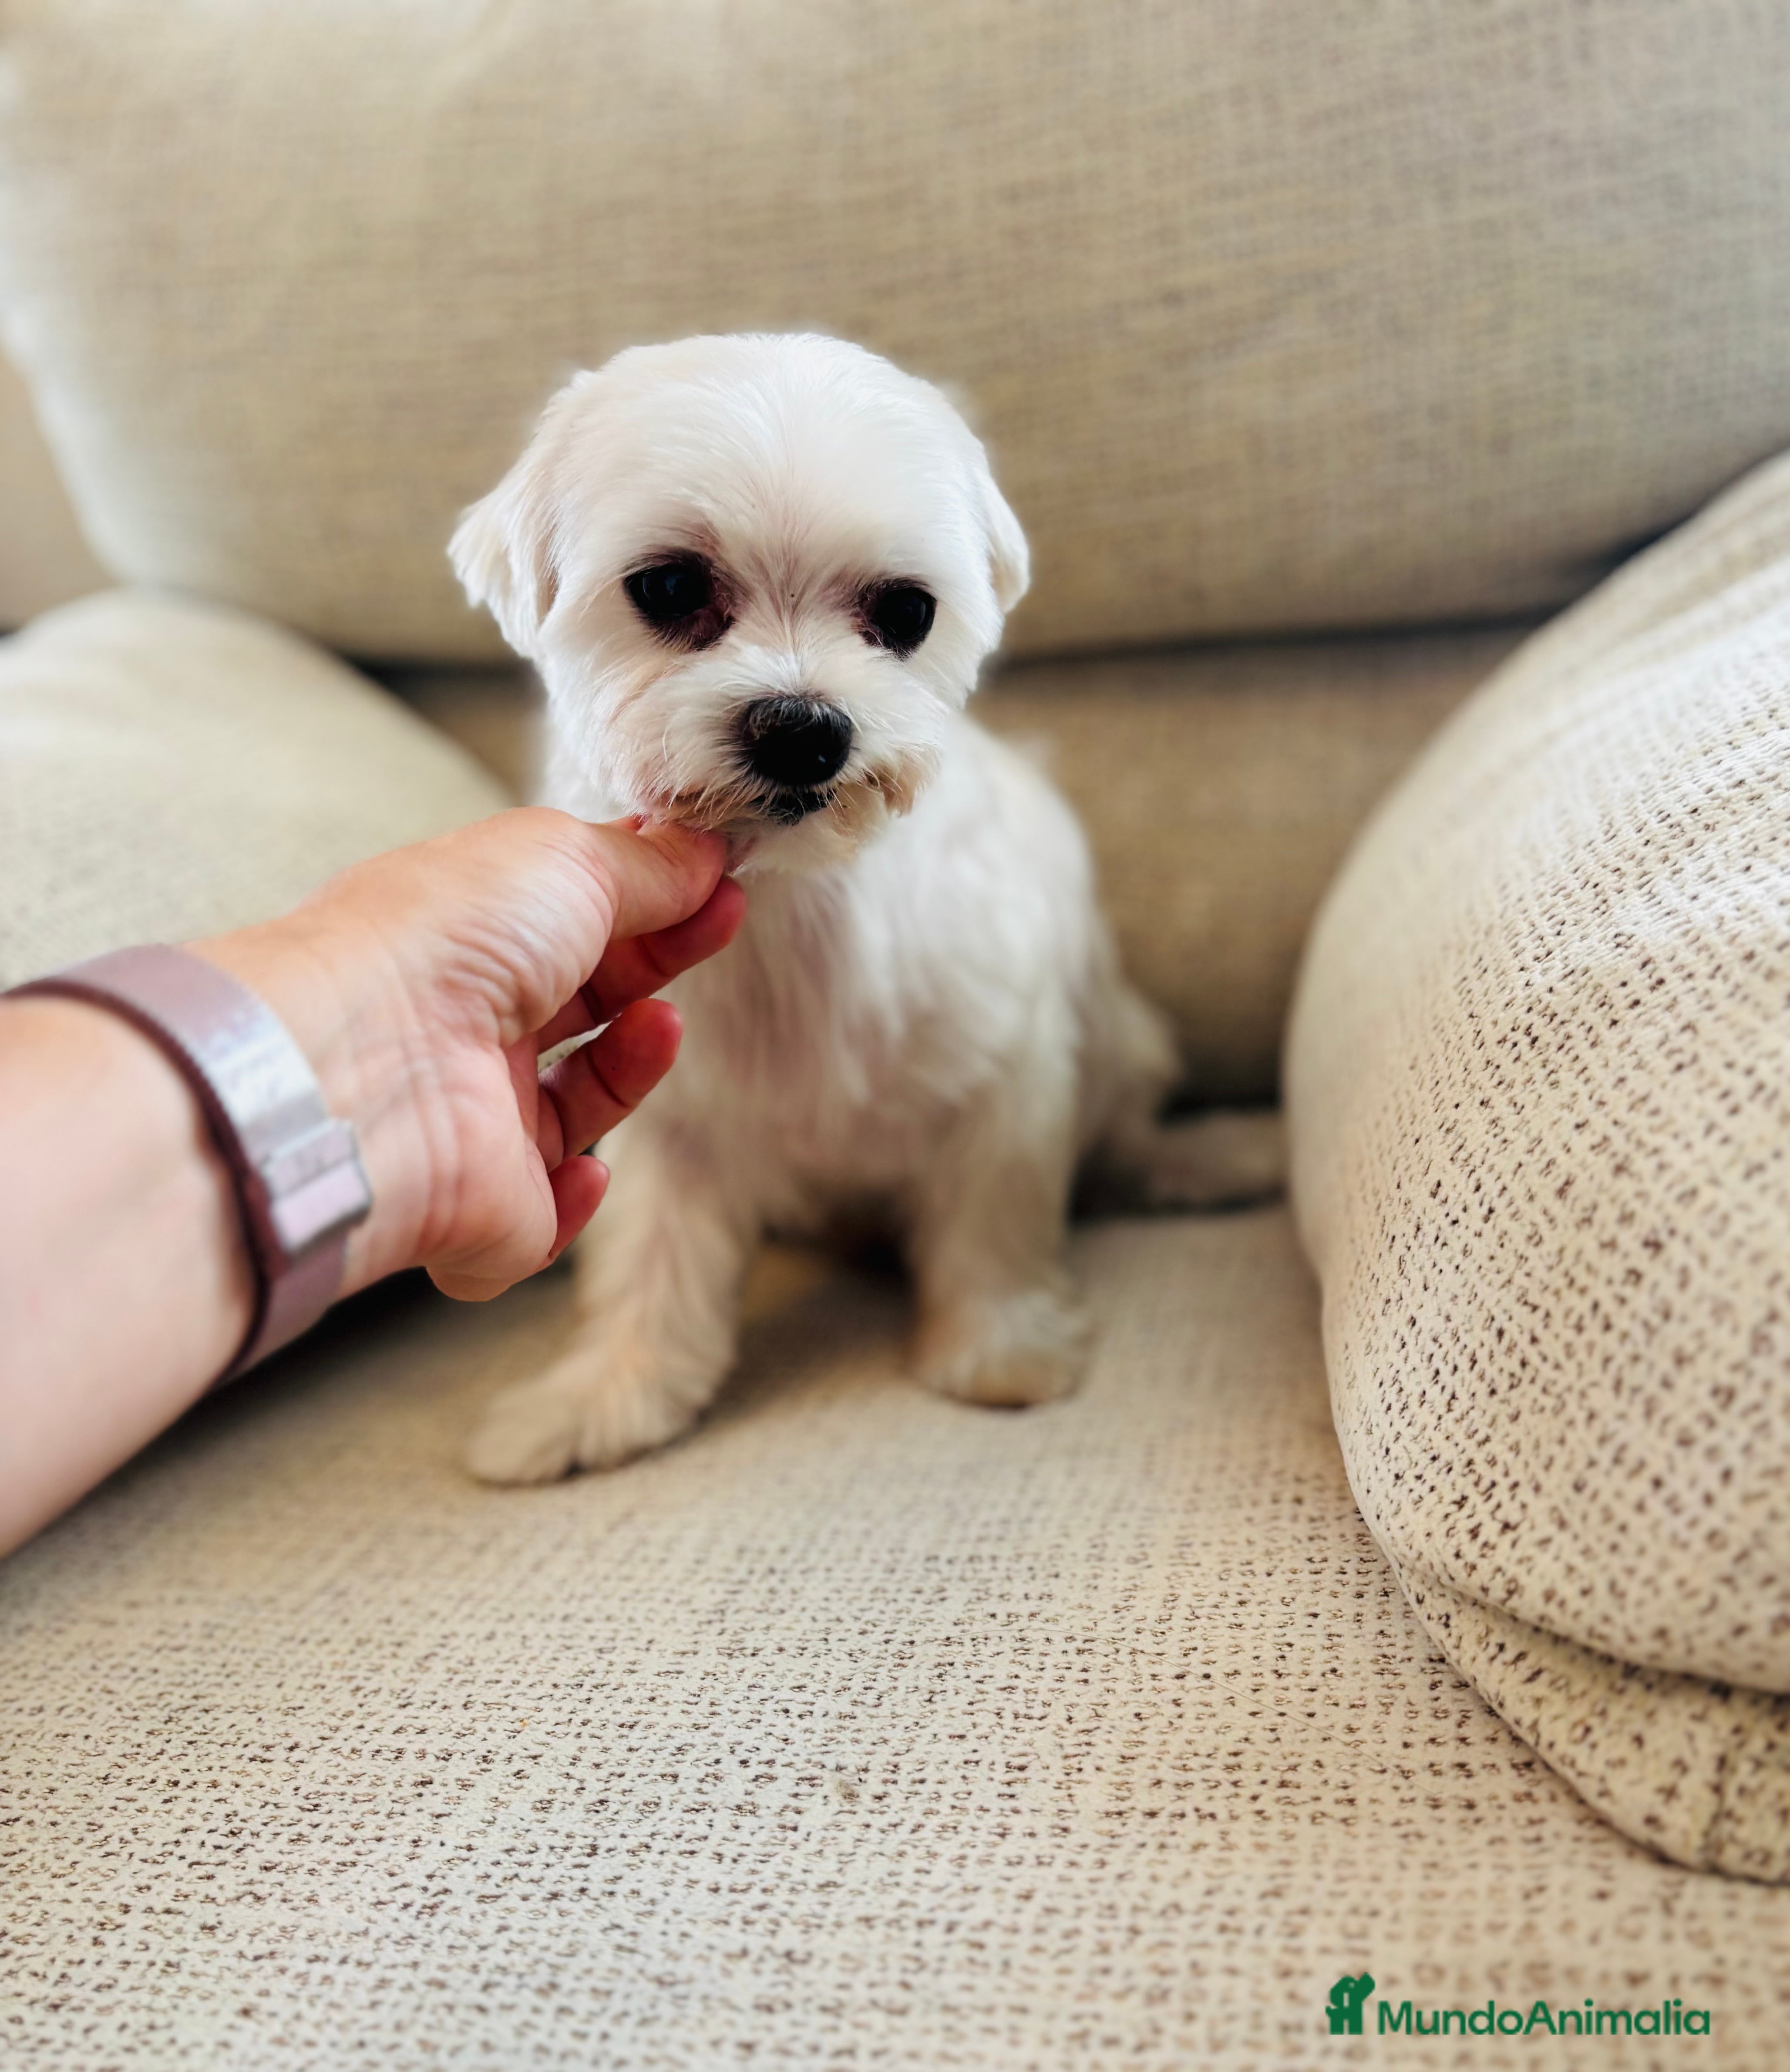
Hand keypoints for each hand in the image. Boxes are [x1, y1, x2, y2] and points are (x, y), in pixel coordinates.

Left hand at [198, 808, 743, 1301]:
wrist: (371, 1063)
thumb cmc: (443, 941)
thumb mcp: (564, 860)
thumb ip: (644, 862)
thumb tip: (703, 853)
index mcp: (462, 939)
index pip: (566, 922)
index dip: (645, 901)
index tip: (713, 881)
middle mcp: (458, 1030)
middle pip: (577, 1006)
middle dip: (655, 965)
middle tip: (718, 921)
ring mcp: (469, 1125)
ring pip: (573, 1110)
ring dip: (633, 1067)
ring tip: (661, 1023)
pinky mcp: (483, 1213)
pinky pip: (546, 1218)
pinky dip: (580, 1198)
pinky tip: (590, 1164)